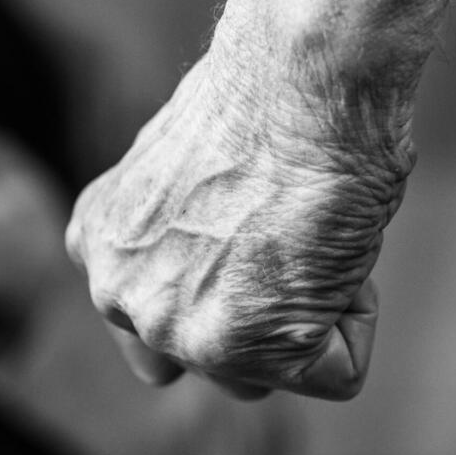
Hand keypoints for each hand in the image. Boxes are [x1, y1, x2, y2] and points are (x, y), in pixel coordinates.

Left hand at [66, 57, 402, 400]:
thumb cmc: (261, 101)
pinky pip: (333, 372)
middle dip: (254, 317)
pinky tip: (336, 247)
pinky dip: (356, 317)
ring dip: (304, 318)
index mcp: (98, 245)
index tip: (249, 222)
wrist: (297, 79)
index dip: (227, 281)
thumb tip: (219, 269)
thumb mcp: (182, 179)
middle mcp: (116, 293)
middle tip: (281, 234)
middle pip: (204, 359)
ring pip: (264, 375)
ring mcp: (170, 329)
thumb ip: (179, 241)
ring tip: (306, 236)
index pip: (161, 317)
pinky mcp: (237, 350)